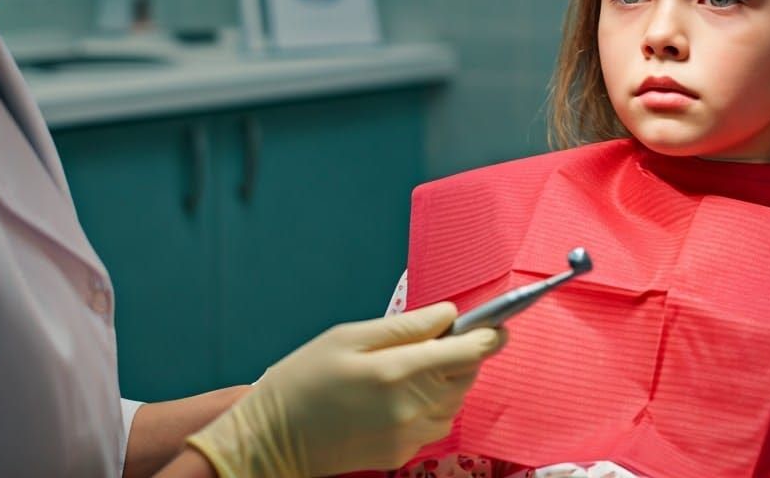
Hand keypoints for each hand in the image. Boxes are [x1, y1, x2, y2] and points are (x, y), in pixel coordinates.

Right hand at [185, 302, 504, 476]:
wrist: (271, 440)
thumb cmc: (302, 379)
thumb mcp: (347, 337)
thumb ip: (404, 327)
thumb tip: (449, 314)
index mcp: (396, 371)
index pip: (467, 352)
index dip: (489, 336)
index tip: (498, 326)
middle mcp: (410, 408)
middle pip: (467, 377)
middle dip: (465, 355)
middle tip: (440, 339)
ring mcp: (408, 436)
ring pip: (455, 402)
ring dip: (449, 381)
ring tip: (413, 367)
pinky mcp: (401, 454)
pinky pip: (435, 425)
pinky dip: (432, 405)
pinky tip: (400, 395)